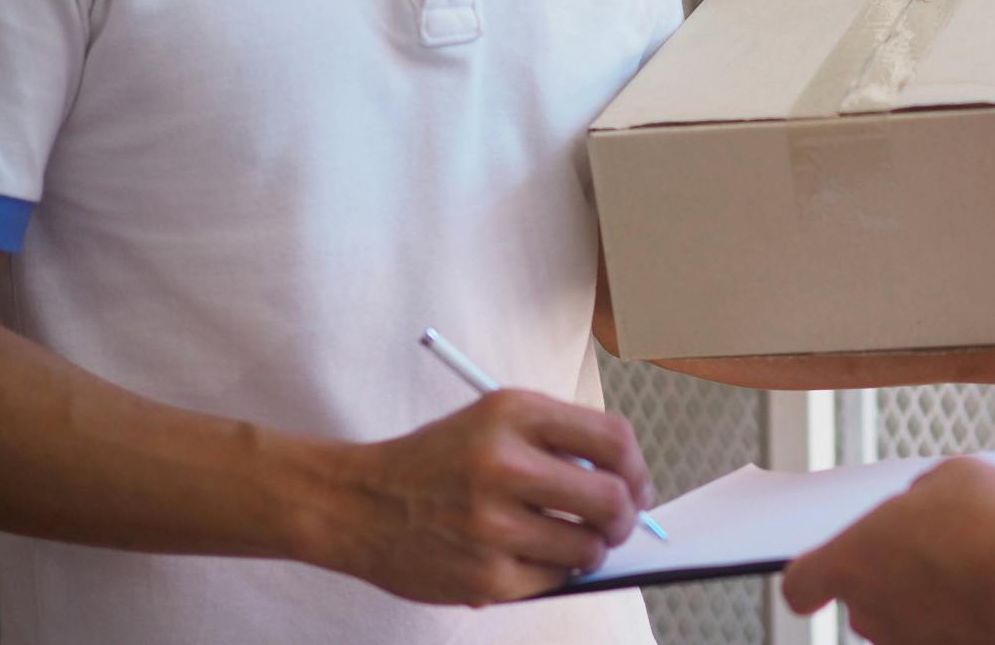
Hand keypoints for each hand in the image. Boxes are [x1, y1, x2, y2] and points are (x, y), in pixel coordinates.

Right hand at [314, 389, 654, 605]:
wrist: (357, 503)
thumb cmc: (438, 461)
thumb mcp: (493, 421)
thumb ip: (558, 439)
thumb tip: (629, 484)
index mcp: (512, 413)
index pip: (612, 439)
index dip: (637, 467)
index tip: (636, 485)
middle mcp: (501, 464)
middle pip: (611, 498)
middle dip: (625, 517)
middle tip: (617, 523)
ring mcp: (491, 525)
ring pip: (588, 547)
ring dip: (591, 549)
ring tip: (570, 540)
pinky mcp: (483, 577)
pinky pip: (554, 580)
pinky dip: (554, 572)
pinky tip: (531, 557)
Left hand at [783, 458, 994, 642]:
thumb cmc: (987, 529)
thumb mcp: (953, 477)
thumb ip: (923, 493)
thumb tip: (930, 503)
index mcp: (850, 559)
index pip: (802, 583)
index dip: (814, 577)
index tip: (824, 576)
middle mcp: (869, 613)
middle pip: (862, 599)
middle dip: (891, 577)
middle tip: (931, 552)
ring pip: (904, 623)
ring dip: (928, 603)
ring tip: (975, 574)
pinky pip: (943, 636)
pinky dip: (961, 624)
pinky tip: (993, 600)